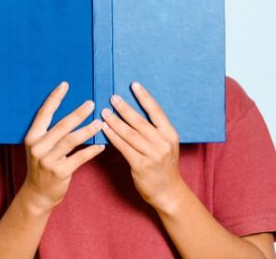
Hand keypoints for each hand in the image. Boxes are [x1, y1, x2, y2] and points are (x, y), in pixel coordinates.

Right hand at [21, 81, 105, 213]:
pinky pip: (79, 157)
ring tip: (100, 123)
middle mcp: (38, 147)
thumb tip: (71, 112)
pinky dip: (92, 151)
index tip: (65, 84)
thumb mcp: (39, 147)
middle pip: (61, 125)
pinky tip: (102, 145)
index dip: (54, 98)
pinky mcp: (59, 172)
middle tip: (91, 103)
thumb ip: (49, 132)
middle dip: (78, 113)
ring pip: (71, 140)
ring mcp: (48, 160)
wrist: (37, 194)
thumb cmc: (42, 166)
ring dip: (87, 130)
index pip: (44, 113)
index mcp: (32, 137)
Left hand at [101, 82, 185, 211]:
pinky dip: (113, 136)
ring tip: (105, 112)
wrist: (168, 192)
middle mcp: (163, 143)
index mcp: (170, 134)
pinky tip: (105, 129)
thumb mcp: (166, 145)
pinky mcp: (141, 165)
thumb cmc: (164, 166)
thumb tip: (134, 112)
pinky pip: (123, 147)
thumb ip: (155, 131)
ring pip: (130, 133)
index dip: (144, 97)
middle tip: (113, 97)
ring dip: (115, 121)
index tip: (134, 85)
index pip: (156, 111)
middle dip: (124, 108)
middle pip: (140, 121)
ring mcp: (152, 155)